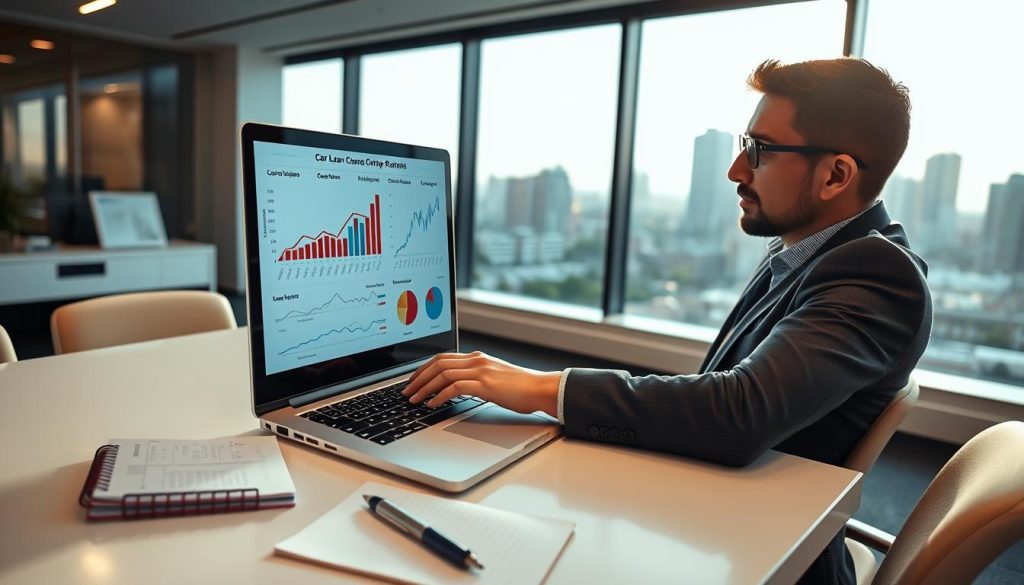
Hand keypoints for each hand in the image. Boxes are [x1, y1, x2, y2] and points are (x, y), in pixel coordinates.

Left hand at [401, 351, 560, 416]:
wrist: (540, 388)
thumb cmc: (521, 388)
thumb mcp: (494, 378)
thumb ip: (477, 378)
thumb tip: (457, 389)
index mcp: (477, 357)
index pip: (442, 358)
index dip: (423, 369)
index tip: (413, 381)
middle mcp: (476, 360)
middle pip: (437, 363)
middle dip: (418, 378)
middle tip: (407, 391)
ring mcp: (480, 371)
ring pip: (442, 374)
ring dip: (424, 388)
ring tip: (414, 400)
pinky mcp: (485, 384)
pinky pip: (454, 387)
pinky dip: (439, 395)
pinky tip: (431, 404)